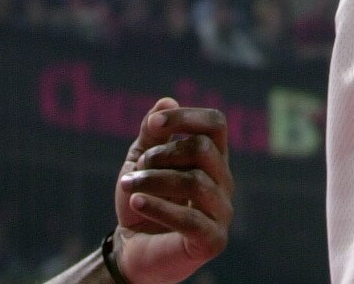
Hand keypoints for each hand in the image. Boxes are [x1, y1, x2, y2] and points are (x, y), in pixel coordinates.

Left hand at [112, 100, 232, 283]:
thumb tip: (167, 101)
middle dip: (162, 154)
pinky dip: (159, 207)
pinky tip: (135, 203)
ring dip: (154, 180)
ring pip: (194, 181)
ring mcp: (222, 211)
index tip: (153, 125)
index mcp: (213, 157)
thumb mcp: (141, 161)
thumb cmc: (143, 201)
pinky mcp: (213, 240)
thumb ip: (152, 133)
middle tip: (137, 168)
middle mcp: (224, 181)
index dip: (185, 117)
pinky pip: (190, 218)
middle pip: (203, 149)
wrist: (133, 251)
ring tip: (129, 186)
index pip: (215, 123)